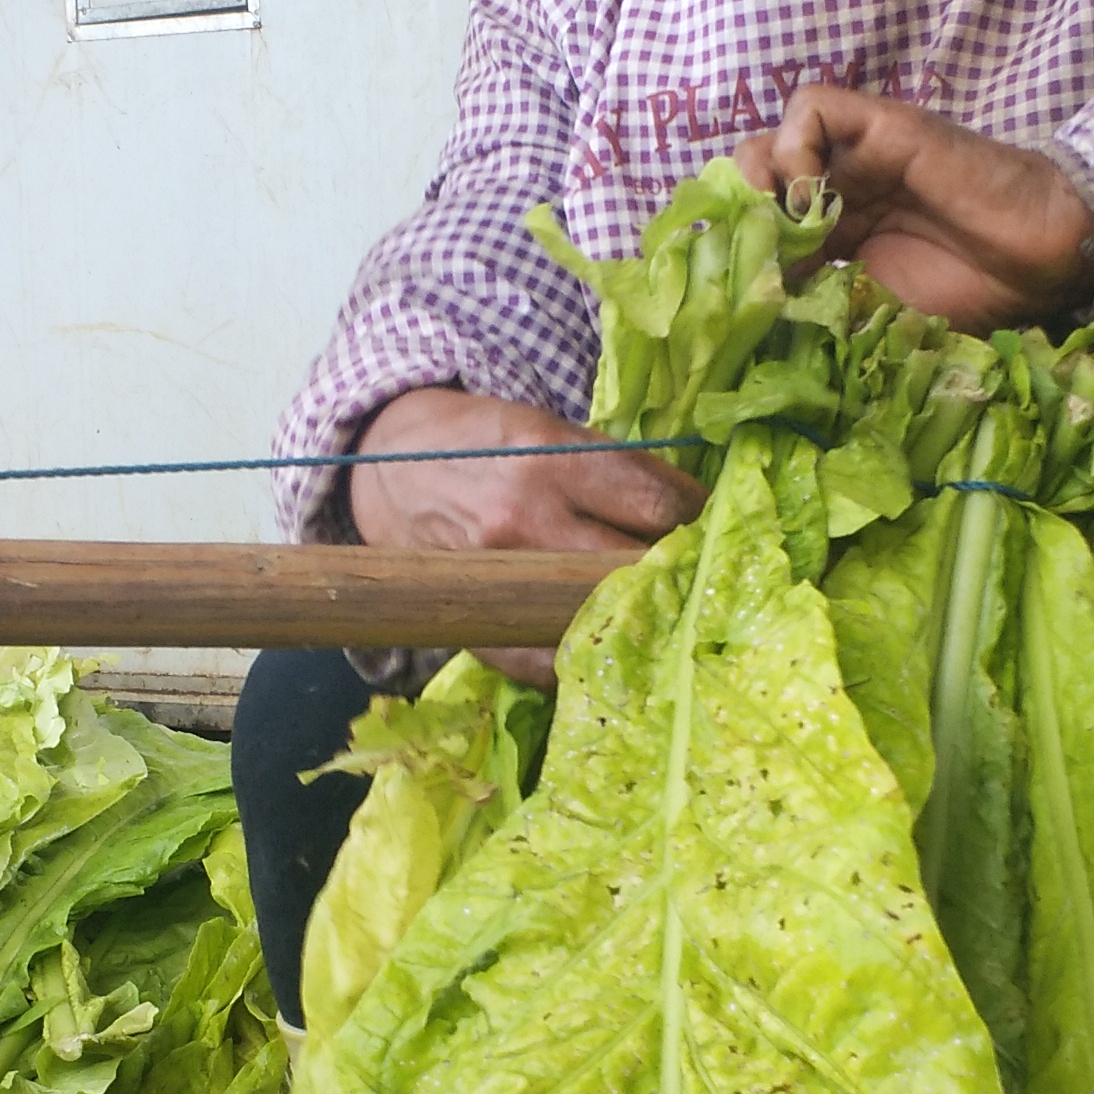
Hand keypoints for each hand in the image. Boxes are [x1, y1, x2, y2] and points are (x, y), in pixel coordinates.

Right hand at [345, 384, 700, 686]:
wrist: (383, 469)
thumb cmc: (480, 443)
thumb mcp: (546, 429)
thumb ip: (613, 469)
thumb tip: (694, 511)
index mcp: (552, 462)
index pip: (661, 505)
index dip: (701, 520)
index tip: (710, 526)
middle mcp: (528, 522)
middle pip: (641, 567)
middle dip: (679, 570)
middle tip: (695, 571)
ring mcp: (501, 582)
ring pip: (607, 617)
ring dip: (642, 617)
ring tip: (658, 607)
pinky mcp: (480, 630)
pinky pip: (554, 664)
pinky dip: (590, 655)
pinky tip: (610, 642)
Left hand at [734, 85, 1093, 329]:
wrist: (1033, 262)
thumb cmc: (965, 293)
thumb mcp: (871, 311)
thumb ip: (816, 303)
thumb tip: (752, 313)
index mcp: (831, 232)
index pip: (753, 222)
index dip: (733, 247)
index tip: (731, 289)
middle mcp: (835, 185)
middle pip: (749, 179)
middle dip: (738, 218)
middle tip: (752, 258)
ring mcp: (854, 152)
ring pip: (768, 141)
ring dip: (760, 184)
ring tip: (783, 231)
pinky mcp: (878, 124)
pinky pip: (809, 110)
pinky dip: (795, 151)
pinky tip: (813, 200)